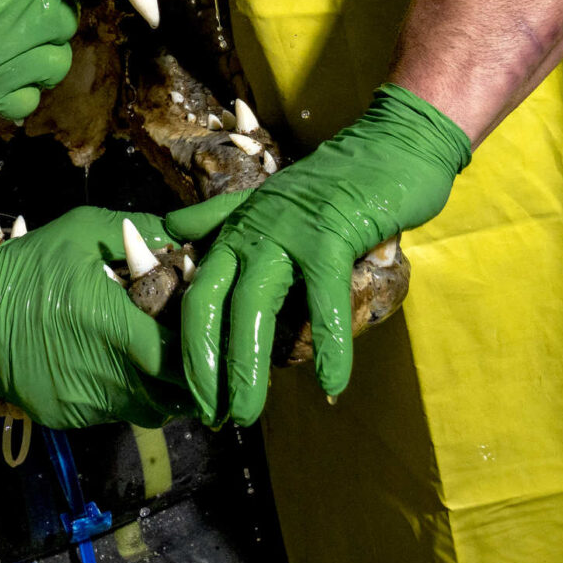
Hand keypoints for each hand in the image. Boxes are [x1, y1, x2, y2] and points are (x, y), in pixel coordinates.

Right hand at [0, 207, 187, 427]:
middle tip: (188, 346)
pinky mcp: (69, 417)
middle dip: (188, 372)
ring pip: (148, 409)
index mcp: (114, 326)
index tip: (202, 328)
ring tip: (155, 355)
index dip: (199, 347)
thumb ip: (141, 232)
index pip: (181, 357)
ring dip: (160, 387)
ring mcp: (86, 403)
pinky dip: (124, 393)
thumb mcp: (83, 231)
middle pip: (174, 393)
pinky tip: (113, 364)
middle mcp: (105, 374)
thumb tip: (188, 241)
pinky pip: (114, 413)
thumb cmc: (28, 268)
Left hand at [172, 84, 468, 425]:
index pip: (196, 293)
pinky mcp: (331, 234)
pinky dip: (329, 345)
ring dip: (248, 366)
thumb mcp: (267, 201)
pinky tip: (331, 383)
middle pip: (212, 304)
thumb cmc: (332, 184)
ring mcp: (288, 231)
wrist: (389, 146)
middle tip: (210, 416)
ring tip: (247, 413)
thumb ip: (218, 219)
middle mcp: (251, 230)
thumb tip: (172, 231)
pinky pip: (324, 298)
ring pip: (254, 306)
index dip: (188, 347)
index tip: (192, 394)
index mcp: (234, 229)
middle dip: (206, 366)